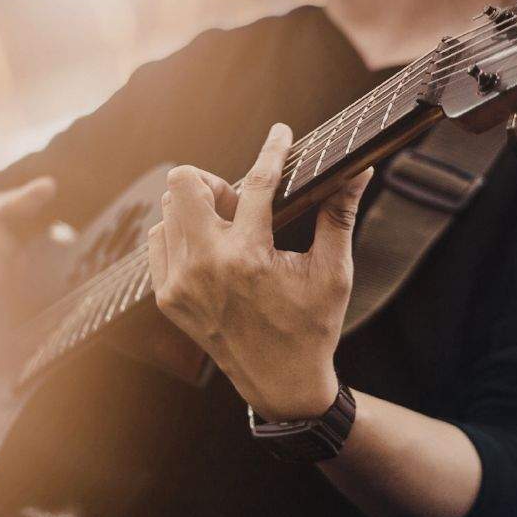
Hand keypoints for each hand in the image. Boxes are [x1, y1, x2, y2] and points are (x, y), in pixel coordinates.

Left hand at [147, 123, 372, 420]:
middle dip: (212, 180)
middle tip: (238, 198)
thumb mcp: (332, 273)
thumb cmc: (311, 327)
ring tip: (229, 228)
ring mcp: (179, 284)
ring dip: (196, 208)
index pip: (256, 183)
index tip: (281, 132)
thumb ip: (339, 216)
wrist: (279, 383)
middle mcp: (205, 266)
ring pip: (168, 211)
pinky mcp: (166, 297)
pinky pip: (158, 242)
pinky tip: (209, 247)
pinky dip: (180, 234)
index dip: (272, 150)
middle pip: (183, 184)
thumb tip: (359, 169)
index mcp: (248, 257)